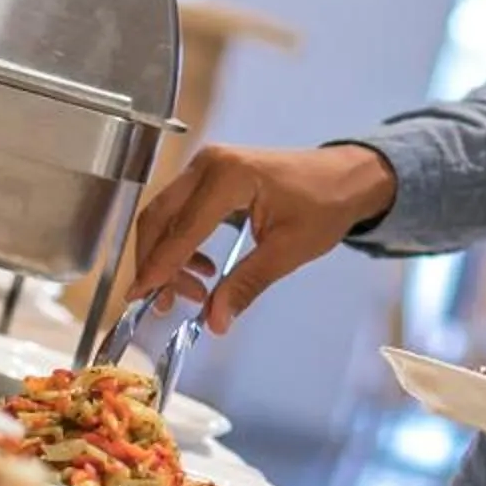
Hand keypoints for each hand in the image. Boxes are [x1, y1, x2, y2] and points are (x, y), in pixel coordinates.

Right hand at [126, 143, 398, 333]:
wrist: (347, 177)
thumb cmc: (324, 207)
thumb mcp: (287, 251)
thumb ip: (246, 284)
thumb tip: (215, 321)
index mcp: (227, 177)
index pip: (181, 229)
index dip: (158, 267)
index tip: (138, 298)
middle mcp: (208, 164)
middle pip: (160, 217)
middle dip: (156, 264)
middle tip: (165, 303)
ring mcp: (207, 166)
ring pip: (166, 215)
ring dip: (168, 256)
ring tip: (193, 292)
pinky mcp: (211, 174)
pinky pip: (181, 210)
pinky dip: (182, 242)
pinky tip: (203, 269)